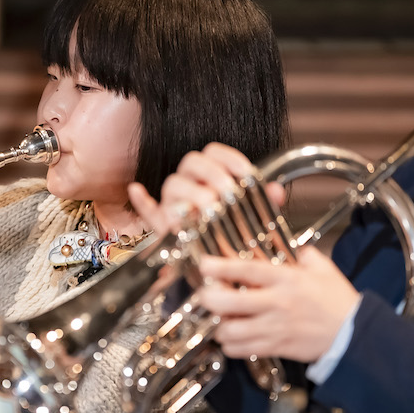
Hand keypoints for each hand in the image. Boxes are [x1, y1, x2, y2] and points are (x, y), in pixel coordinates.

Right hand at [128, 143, 285, 236]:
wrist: (217, 261)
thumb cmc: (233, 233)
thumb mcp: (253, 215)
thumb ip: (263, 201)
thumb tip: (275, 191)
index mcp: (210, 173)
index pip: (215, 152)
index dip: (232, 158)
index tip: (247, 174)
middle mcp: (189, 181)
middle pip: (192, 161)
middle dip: (214, 175)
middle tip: (231, 194)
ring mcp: (172, 200)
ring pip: (173, 183)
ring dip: (193, 193)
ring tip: (209, 206)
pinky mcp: (161, 222)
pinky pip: (147, 209)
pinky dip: (141, 201)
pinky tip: (138, 191)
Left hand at [198, 246, 359, 363]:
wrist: (353, 333)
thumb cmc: (338, 301)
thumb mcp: (323, 268)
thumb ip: (302, 254)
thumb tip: (289, 246)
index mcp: (287, 280)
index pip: (247, 271)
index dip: (221, 267)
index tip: (204, 264)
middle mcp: (276, 304)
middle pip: (230, 303)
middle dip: (209, 299)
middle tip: (204, 294)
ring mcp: (274, 328)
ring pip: (231, 331)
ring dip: (218, 325)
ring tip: (218, 318)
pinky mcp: (275, 347)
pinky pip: (242, 350)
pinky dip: (230, 345)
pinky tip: (231, 336)